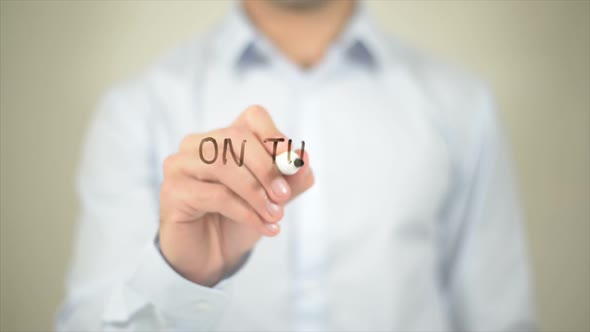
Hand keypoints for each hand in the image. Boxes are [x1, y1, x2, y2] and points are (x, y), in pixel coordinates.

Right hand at [159, 105, 313, 286]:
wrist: (212, 257)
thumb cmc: (240, 219)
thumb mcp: (274, 199)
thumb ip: (291, 179)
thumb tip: (304, 157)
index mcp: (225, 137)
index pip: (253, 116)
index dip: (275, 135)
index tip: (292, 164)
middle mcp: (198, 144)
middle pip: (237, 137)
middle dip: (266, 167)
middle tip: (284, 196)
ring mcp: (181, 164)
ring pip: (223, 164)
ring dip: (255, 192)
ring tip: (275, 215)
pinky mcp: (172, 190)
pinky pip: (214, 194)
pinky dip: (245, 211)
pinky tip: (263, 226)